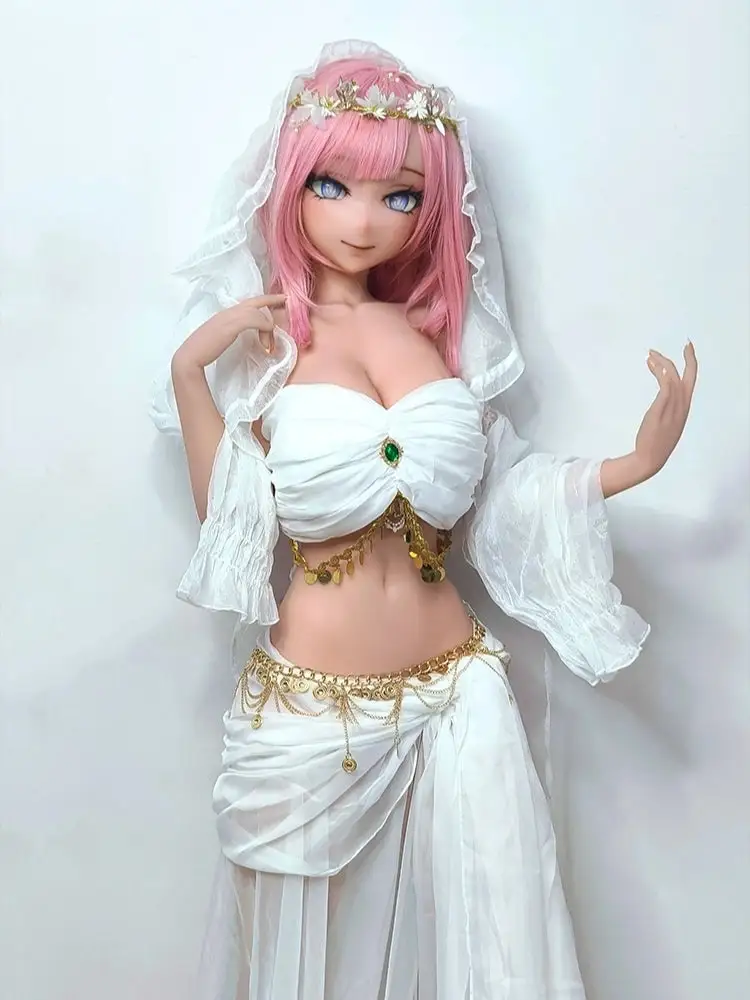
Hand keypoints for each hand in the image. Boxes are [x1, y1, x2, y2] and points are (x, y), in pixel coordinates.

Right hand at [172, 294, 285, 371]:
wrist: (189, 358)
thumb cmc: (202, 352)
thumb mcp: (219, 339)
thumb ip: (230, 334)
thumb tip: (241, 338)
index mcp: (224, 315)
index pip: (246, 304)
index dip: (262, 301)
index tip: (275, 301)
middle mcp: (227, 312)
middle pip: (255, 301)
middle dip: (271, 299)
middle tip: (285, 299)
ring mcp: (229, 317)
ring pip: (257, 313)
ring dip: (267, 330)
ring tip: (269, 346)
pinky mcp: (232, 325)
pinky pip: (255, 320)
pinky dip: (265, 328)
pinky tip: (267, 343)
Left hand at [634, 342, 697, 478]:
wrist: (650, 458)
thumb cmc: (656, 442)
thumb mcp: (668, 422)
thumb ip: (669, 408)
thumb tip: (664, 397)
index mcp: (684, 407)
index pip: (691, 381)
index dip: (691, 363)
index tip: (688, 349)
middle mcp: (682, 406)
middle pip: (687, 376)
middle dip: (687, 358)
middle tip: (685, 344)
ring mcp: (672, 408)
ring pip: (672, 378)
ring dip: (662, 364)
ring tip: (650, 356)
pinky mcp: (660, 411)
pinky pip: (665, 388)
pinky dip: (662, 375)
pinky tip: (653, 366)